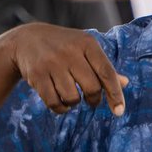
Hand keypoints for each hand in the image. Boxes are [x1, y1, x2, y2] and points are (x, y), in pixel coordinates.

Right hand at [7, 23, 128, 115]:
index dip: (115, 94)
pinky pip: (54, 103)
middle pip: (92, 88)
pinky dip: (61, 108)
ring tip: (70, 94)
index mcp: (87, 43)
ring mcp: (52, 63)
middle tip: (90, 99)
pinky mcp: (37, 75)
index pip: (106, 72)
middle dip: (94, 100)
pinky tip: (60, 101)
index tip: (119, 111)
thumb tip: (125, 83)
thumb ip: (103, 67)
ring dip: (74, 103)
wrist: (26, 40)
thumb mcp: (84, 49)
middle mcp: (70, 51)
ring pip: (73, 98)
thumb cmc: (64, 47)